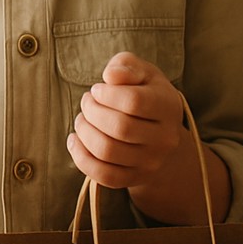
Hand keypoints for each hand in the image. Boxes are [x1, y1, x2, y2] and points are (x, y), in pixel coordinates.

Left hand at [66, 52, 183, 191]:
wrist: (159, 132)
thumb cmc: (144, 92)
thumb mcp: (140, 71)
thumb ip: (126, 65)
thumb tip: (110, 76)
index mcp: (167, 105)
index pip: (134, 102)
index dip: (106, 93)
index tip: (97, 89)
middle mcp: (165, 138)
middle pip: (119, 127)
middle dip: (92, 110)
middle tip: (87, 102)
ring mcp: (151, 162)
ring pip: (108, 151)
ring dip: (84, 131)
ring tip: (82, 119)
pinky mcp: (135, 178)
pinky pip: (104, 176)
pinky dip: (81, 157)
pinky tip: (75, 140)